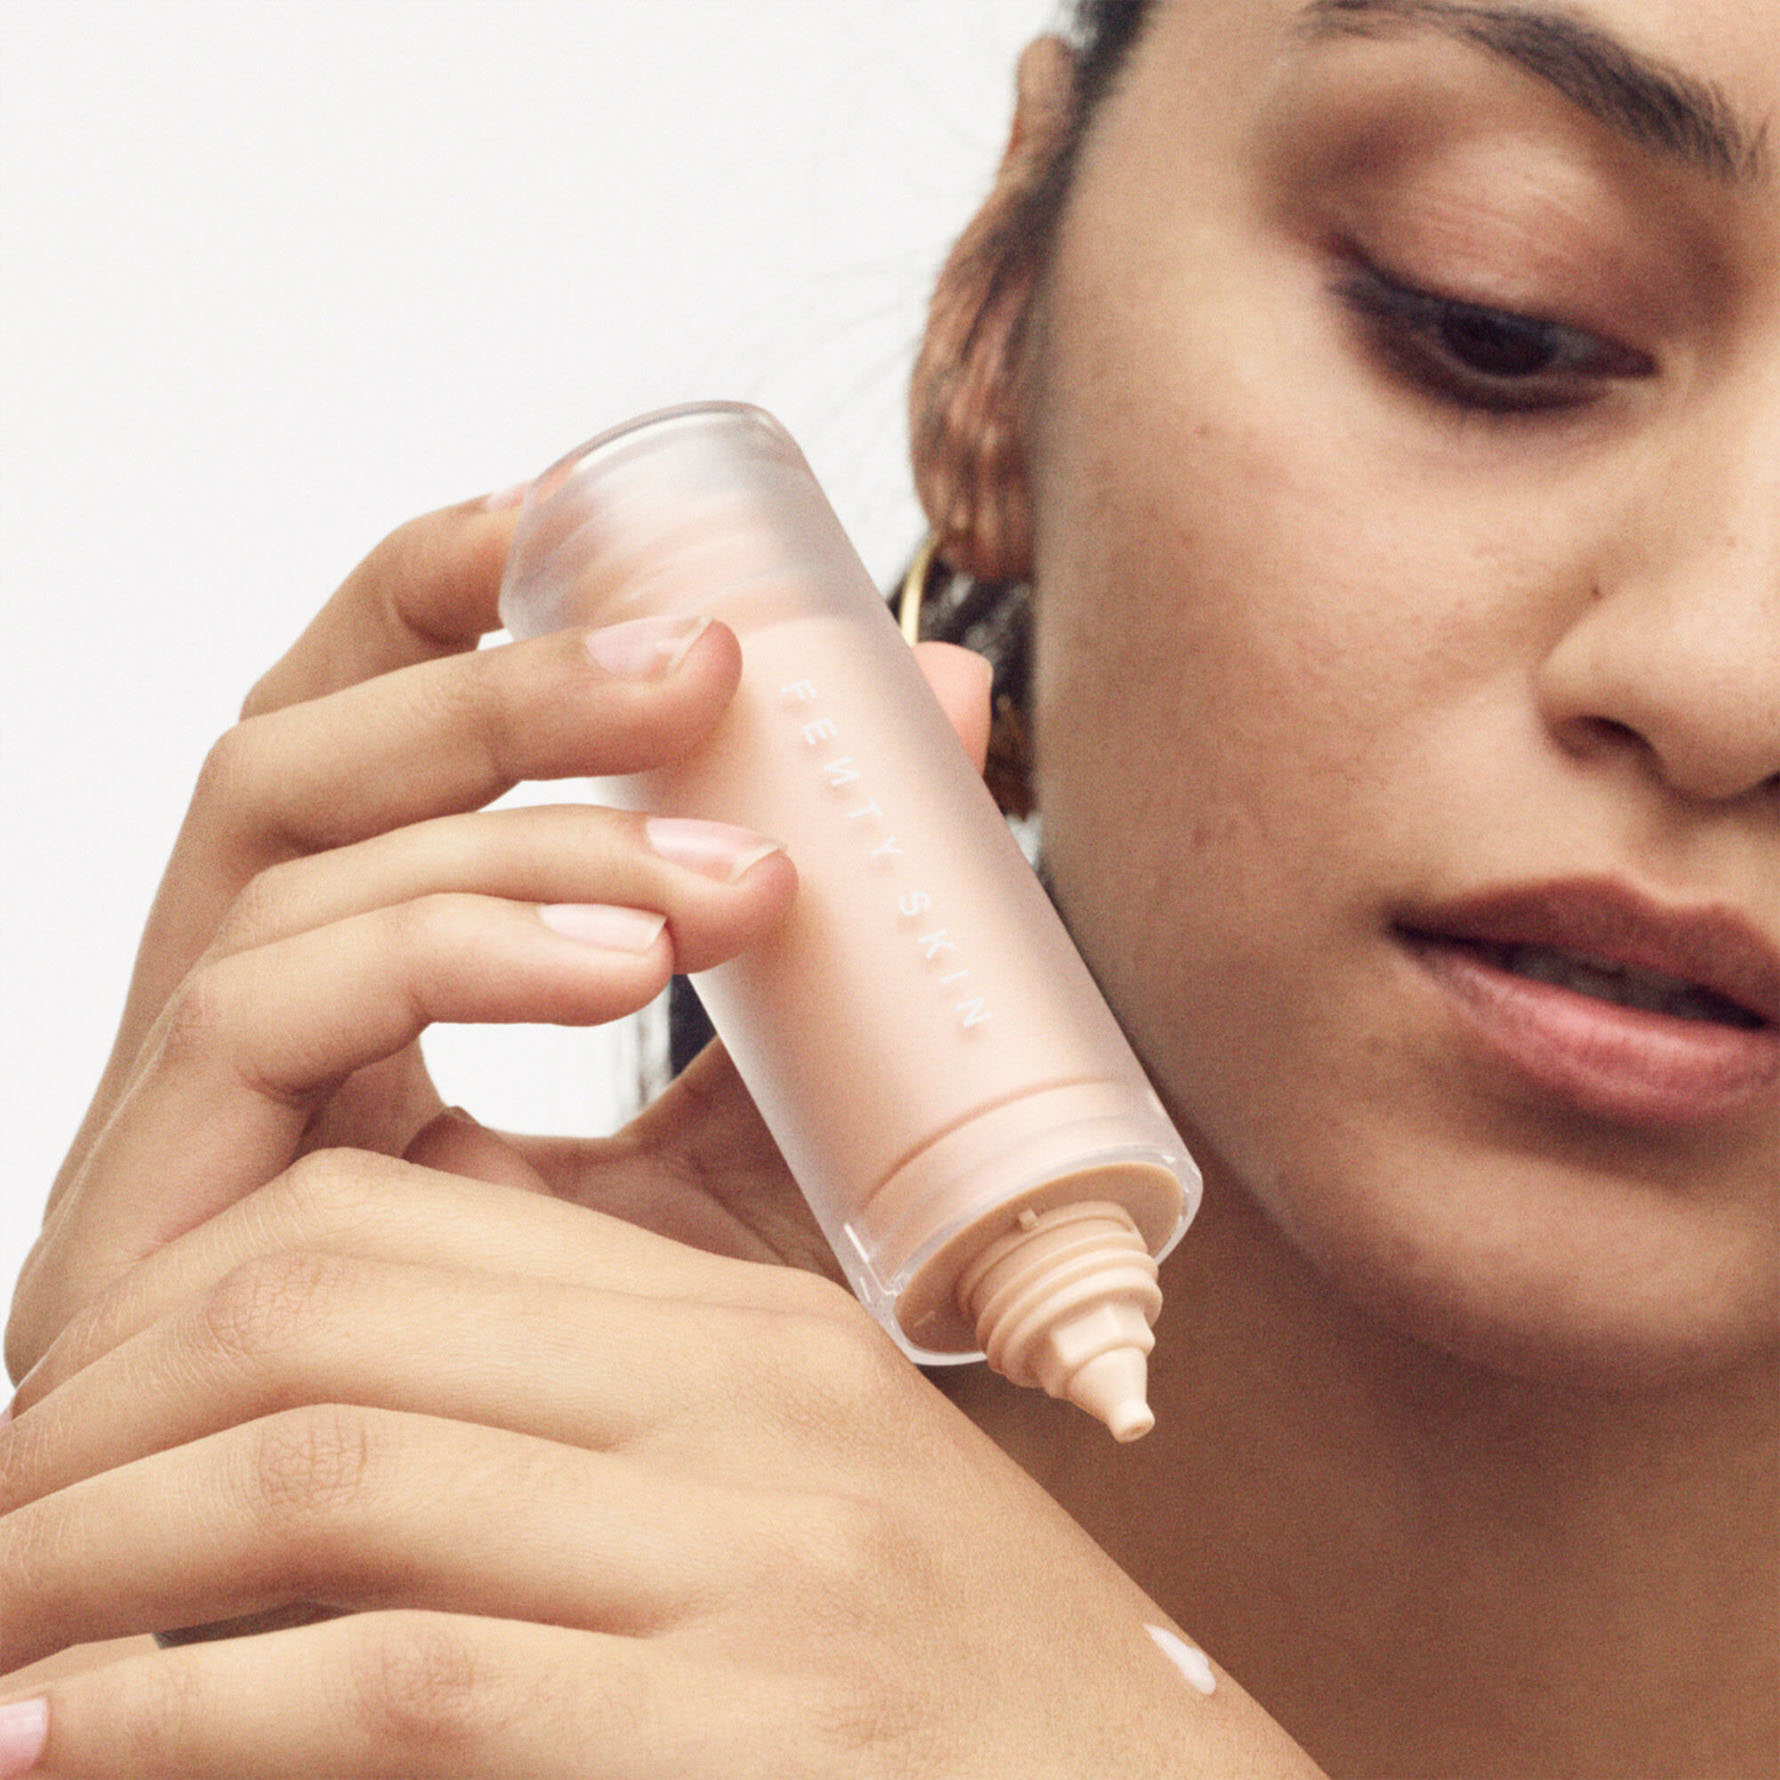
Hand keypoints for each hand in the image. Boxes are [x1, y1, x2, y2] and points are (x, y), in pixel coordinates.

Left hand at [0, 1153, 1328, 1777]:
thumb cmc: (953, 1684)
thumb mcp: (792, 1504)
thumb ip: (596, 1434)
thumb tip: (329, 1440)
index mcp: (743, 1329)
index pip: (383, 1224)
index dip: (171, 1307)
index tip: (68, 1411)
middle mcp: (745, 1407)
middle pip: (325, 1319)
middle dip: (92, 1419)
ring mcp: (754, 1565)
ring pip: (331, 1479)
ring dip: (95, 1557)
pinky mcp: (748, 1735)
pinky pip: (400, 1686)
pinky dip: (189, 1713)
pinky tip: (73, 1739)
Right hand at [5, 492, 992, 1378]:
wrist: (463, 1654)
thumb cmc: (595, 1400)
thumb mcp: (719, 1182)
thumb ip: (804, 996)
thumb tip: (963, 773)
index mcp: (342, 1002)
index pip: (347, 747)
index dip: (431, 604)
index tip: (575, 514)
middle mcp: (231, 1034)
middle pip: (295, 764)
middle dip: (499, 686)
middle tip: (707, 662)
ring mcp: (170, 1126)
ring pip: (272, 869)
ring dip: (515, 831)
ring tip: (729, 873)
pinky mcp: (146, 1229)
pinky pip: (256, 1018)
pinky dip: (446, 949)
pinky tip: (621, 964)